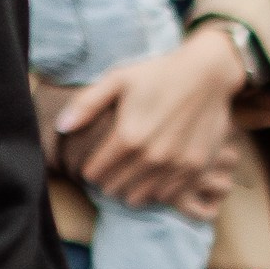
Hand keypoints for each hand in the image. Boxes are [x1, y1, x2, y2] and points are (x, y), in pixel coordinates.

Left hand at [55, 28, 245, 211]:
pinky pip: (169, 194)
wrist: (207, 74)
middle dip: (109, 182)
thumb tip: (62, 126)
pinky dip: (157, 192)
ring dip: (131, 191)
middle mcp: (152, 156)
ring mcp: (176, 165)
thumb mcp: (118, 80)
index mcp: (128, 136)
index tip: (93, 166)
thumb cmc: (159, 73)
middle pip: (117, 186)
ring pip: (142, 195)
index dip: (91, 170)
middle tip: (109, 174)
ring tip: (128, 181)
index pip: (96, 172)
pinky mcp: (196, 168)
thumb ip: (87, 104)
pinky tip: (153, 180)